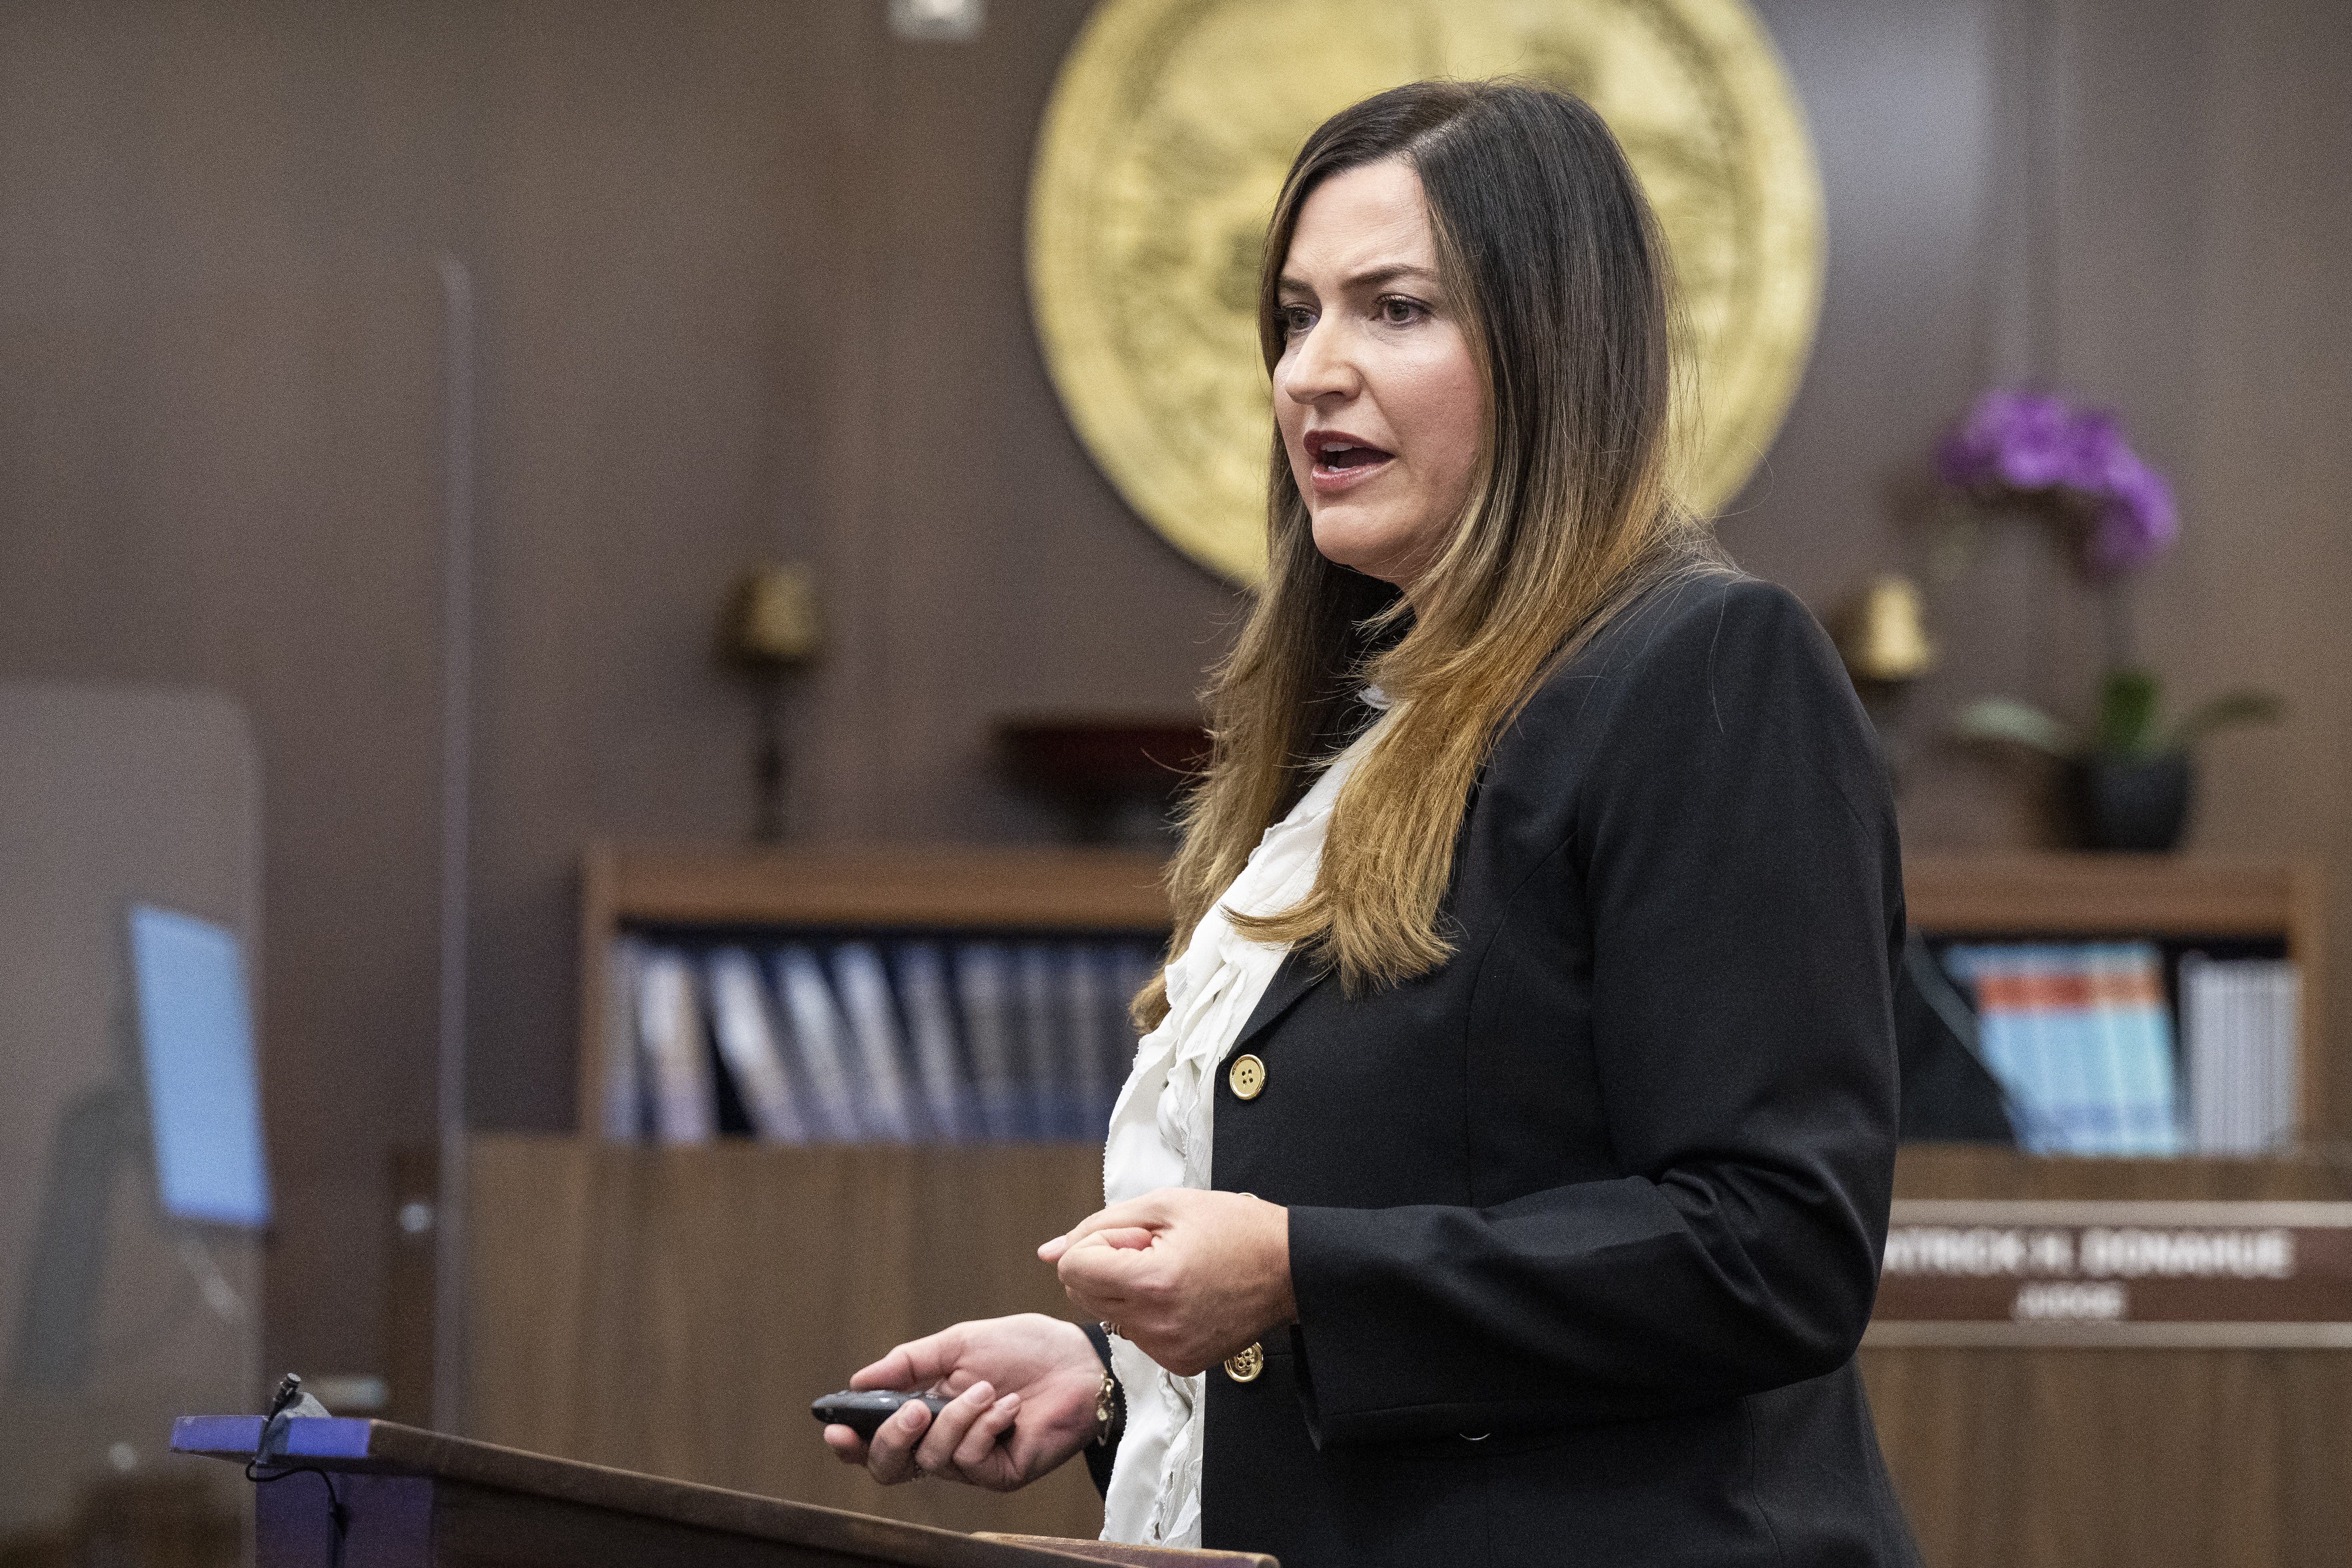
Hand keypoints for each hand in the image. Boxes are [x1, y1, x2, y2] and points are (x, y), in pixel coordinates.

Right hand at [820, 1314, 1103, 1491]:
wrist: (1080, 1360)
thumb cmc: (1024, 1348)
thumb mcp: (959, 1343)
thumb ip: (909, 1362)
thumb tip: (858, 1380)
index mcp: (927, 1412)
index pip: (878, 1440)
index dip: (852, 1443)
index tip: (835, 1430)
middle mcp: (943, 1442)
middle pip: (891, 1466)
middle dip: (891, 1440)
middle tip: (913, 1411)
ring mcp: (972, 1462)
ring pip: (932, 1460)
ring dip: (955, 1419)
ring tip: (984, 1389)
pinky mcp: (1000, 1474)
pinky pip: (971, 1461)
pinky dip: (985, 1426)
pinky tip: (1008, 1405)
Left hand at [1039, 1188, 1293, 1377]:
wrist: (1290, 1267)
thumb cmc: (1234, 1228)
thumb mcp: (1164, 1205)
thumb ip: (1099, 1225)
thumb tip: (1048, 1252)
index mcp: (1151, 1283)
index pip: (1073, 1268)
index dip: (1096, 1243)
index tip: (1135, 1236)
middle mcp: (1156, 1326)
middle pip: (1081, 1295)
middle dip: (1104, 1265)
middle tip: (1154, 1250)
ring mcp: (1168, 1351)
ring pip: (1106, 1316)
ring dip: (1124, 1289)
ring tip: (1172, 1271)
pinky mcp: (1180, 1364)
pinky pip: (1135, 1335)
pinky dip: (1145, 1313)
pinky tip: (1181, 1295)